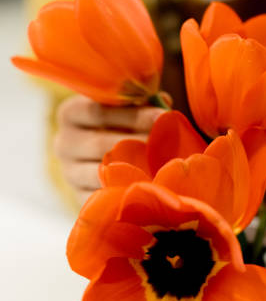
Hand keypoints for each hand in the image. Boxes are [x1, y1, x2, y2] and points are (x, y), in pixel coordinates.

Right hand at [54, 94, 169, 204]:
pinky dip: (126, 193)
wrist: (99, 157)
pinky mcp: (79, 197)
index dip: (133, 115)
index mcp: (70, 113)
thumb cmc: (120, 123)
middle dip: (137, 144)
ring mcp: (70, 173)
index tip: (162, 116)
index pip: (99, 112)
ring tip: (163, 166)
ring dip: (134, 171)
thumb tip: (164, 103)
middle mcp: (63, 143)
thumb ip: (140, 103)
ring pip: (101, 174)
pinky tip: (150, 188)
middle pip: (101, 145)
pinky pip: (103, 197)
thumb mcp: (125, 107)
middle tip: (167, 145)